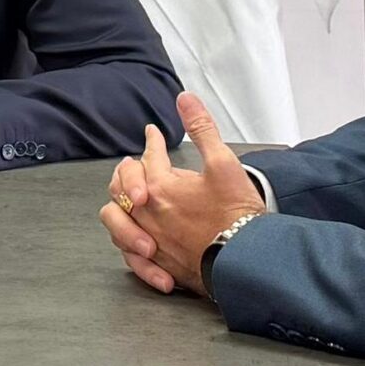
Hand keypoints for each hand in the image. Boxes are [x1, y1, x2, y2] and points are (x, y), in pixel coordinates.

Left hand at [98, 90, 262, 294]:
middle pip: (122, 186)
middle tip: (133, 163)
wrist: (247, 259)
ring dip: (119, 205)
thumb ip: (202, 129)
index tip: (153, 134)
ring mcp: (151, 241)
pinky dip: (130, 244)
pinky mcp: (158, 265)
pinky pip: (130, 256)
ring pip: (117, 221)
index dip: (152, 141)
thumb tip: (185, 100)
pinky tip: (137, 241)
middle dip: (127, 171)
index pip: (150, 156)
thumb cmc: (238, 215)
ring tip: (127, 198)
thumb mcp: (223, 163)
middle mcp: (149, 215)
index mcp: (161, 187)